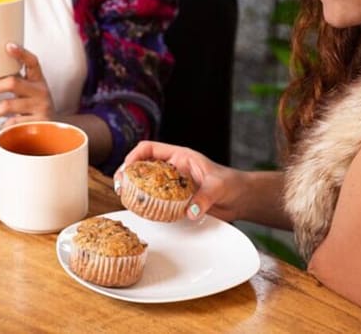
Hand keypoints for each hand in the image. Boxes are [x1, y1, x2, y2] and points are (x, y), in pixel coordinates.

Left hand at [0, 43, 55, 128]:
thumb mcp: (29, 93)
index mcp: (38, 80)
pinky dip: (3, 126)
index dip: (22, 53)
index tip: (9, 46)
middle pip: (12, 83)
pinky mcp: (39, 123)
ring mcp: (41, 107)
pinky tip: (1, 129)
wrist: (52, 131)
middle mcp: (41, 91)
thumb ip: (15, 84)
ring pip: (8, 105)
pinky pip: (13, 123)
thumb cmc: (33, 109)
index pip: (33, 62)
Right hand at [115, 141, 243, 221]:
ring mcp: (172, 185)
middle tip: (120, 187)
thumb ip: (204, 197)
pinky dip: (146, 204)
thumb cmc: (231, 184)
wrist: (240, 199)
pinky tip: (141, 211)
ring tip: (125, 199)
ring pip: (146, 183)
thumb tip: (191, 211)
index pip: (149, 148)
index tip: (127, 169)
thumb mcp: (218, 187)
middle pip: (142, 165)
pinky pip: (155, 200)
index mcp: (179, 156)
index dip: (134, 156)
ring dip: (134, 189)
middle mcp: (172, 169)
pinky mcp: (174, 200)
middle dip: (127, 174)